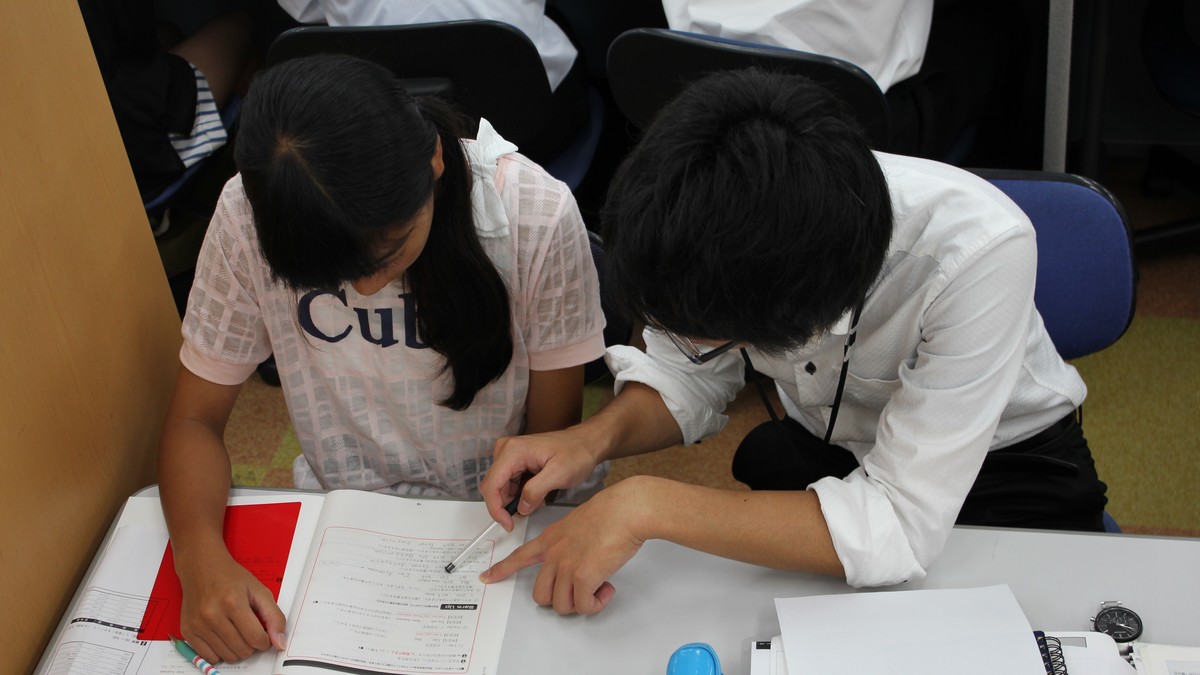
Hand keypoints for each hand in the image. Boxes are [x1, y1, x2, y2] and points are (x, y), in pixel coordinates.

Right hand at [176, 552, 286, 662]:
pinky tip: (223, 636)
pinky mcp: (187, 631)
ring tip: (236, 631)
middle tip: (249, 629)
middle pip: (242, 650)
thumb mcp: (259, 590)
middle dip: (252, 644)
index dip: (265, 640)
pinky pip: (210, 657)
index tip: (264, 634)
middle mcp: (212, 615)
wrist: (201, 567)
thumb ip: (274, 617)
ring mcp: (198, 624)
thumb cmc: (231, 577)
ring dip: (237, 649)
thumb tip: (280, 643)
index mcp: (233, 602)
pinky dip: (220, 652)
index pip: (256, 638)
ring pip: (228, 656)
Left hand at [480, 477, 651, 614]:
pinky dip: (596, 604)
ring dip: (581, 603)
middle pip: (541, 594)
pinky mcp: (583, 577)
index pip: (519, 556)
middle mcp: (554, 554)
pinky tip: (606, 590)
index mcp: (551, 538)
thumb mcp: (579, 523)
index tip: (487, 577)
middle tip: (579, 593)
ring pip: (561, 605)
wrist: (626, 510)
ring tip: (598, 590)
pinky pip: (583, 606)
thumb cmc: (612, 513)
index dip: (502, 569)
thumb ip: (571, 542)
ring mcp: (567, 566)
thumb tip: (579, 559)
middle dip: (559, 600)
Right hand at [481, 427, 603, 528]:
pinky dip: (520, 494)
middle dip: (506, 505)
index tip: (508, 524)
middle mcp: (506, 450)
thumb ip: (536, 491)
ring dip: (515, 500)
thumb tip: (521, 508)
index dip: (496, 509)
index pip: (491, 485)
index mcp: (513, 451)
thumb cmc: (576, 453)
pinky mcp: (515, 460)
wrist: (586, 442)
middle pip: (493, 486)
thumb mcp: (559, 474)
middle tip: (526, 514)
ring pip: (500, 487)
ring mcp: (510, 454)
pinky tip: (536, 494)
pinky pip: (509, 483)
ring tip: (538, 501)